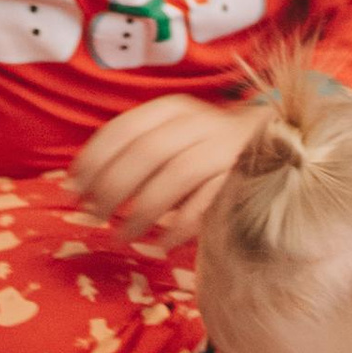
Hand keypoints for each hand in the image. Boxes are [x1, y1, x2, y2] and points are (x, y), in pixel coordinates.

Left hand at [69, 94, 269, 248]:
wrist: (277, 143)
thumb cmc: (205, 149)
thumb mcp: (170, 137)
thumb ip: (134, 153)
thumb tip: (81, 186)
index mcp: (172, 108)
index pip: (123, 129)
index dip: (94, 159)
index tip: (74, 188)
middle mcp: (197, 121)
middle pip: (147, 152)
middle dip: (113, 187)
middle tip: (92, 216)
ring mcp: (224, 147)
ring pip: (176, 175)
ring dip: (143, 211)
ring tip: (121, 236)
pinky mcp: (244, 176)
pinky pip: (208, 202)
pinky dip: (180, 226)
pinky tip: (160, 244)